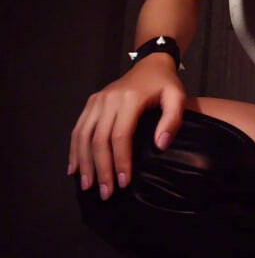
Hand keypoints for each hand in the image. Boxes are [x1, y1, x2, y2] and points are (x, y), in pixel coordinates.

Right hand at [68, 58, 185, 199]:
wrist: (149, 64)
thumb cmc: (165, 84)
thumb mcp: (176, 97)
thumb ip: (172, 120)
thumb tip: (160, 145)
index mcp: (129, 99)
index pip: (120, 135)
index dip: (120, 160)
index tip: (123, 182)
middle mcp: (108, 100)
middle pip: (98, 139)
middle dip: (101, 168)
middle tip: (105, 193)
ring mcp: (96, 101)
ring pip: (83, 135)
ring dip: (84, 163)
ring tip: (87, 186)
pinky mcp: (91, 103)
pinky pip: (78, 129)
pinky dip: (74, 150)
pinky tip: (74, 168)